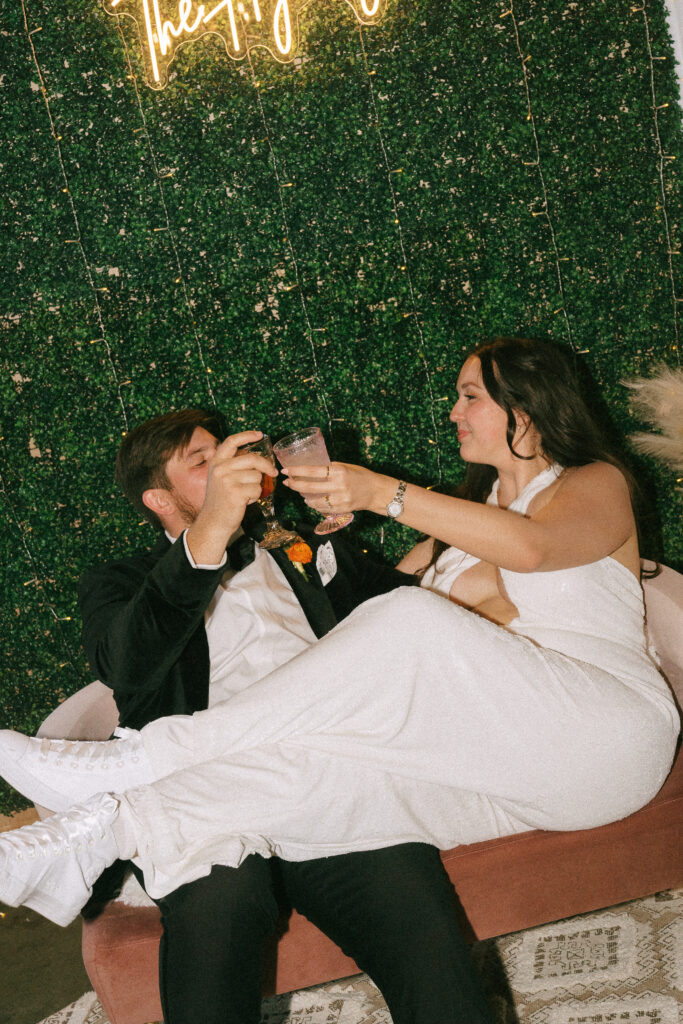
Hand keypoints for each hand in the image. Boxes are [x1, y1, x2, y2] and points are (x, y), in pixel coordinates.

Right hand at [187, 430, 277, 562]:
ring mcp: (227, 480)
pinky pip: (257, 489)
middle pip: (252, 459)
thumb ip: (234, 465)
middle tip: (273, 473)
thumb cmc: (222, 500)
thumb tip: (258, 458)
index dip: (246, 435)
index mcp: (216, 462)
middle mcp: (220, 468)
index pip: (232, 441)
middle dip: (267, 466)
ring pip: (257, 476)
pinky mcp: (236, 492)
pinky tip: (245, 501)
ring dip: (257, 486)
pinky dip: (256, 496)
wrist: (214, 521)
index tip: (259, 434)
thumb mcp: (221, 478)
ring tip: (246, 494)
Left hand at [282, 462, 389, 515]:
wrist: (377, 492)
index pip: (312, 471)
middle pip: (309, 487)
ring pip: (314, 501)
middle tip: (286, 482)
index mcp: (338, 472)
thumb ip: (330, 468)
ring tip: (300, 492)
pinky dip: (315, 505)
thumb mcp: (346, 467)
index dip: (297, 471)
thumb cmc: (361, 476)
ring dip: (304, 497)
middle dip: (294, 485)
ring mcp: (340, 500)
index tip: (286, 470)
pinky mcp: (342, 509)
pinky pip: (323, 509)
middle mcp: (338, 486)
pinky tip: (312, 501)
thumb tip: (313, 469)